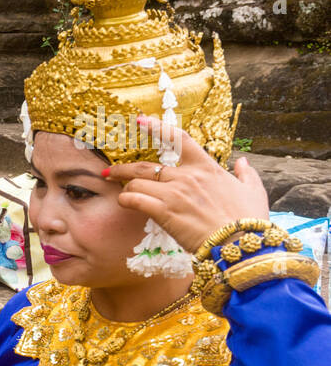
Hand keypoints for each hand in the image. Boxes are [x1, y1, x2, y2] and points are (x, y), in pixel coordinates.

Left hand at [103, 115, 269, 252]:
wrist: (241, 244)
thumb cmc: (249, 221)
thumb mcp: (254, 192)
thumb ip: (246, 174)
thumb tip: (243, 162)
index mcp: (207, 168)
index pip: (179, 139)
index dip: (157, 128)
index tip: (140, 121)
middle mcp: (187, 176)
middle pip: (146, 166)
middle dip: (124, 168)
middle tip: (111, 171)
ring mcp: (174, 193)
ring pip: (136, 183)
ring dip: (126, 188)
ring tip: (122, 195)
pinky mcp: (164, 211)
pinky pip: (135, 200)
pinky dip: (125, 200)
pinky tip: (124, 203)